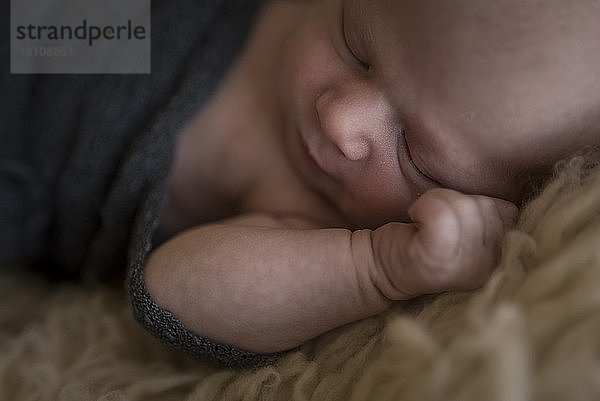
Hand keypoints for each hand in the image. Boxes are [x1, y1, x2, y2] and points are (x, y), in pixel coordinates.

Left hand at [369, 188, 517, 299]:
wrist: (379, 265)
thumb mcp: (470, 226)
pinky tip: (414, 219)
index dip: (478, 203)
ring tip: (424, 220)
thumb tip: (531, 173)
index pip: (511, 211)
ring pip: (464, 206)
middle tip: (435, 220)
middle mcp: (491, 269)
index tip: (455, 219)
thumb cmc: (425, 237)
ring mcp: (465, 268)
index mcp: (503, 259)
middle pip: (487, 206)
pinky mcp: (437, 260)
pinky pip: (442, 213)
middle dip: (456, 200)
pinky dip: (424, 206)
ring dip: (436, 201)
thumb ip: (494, 215)